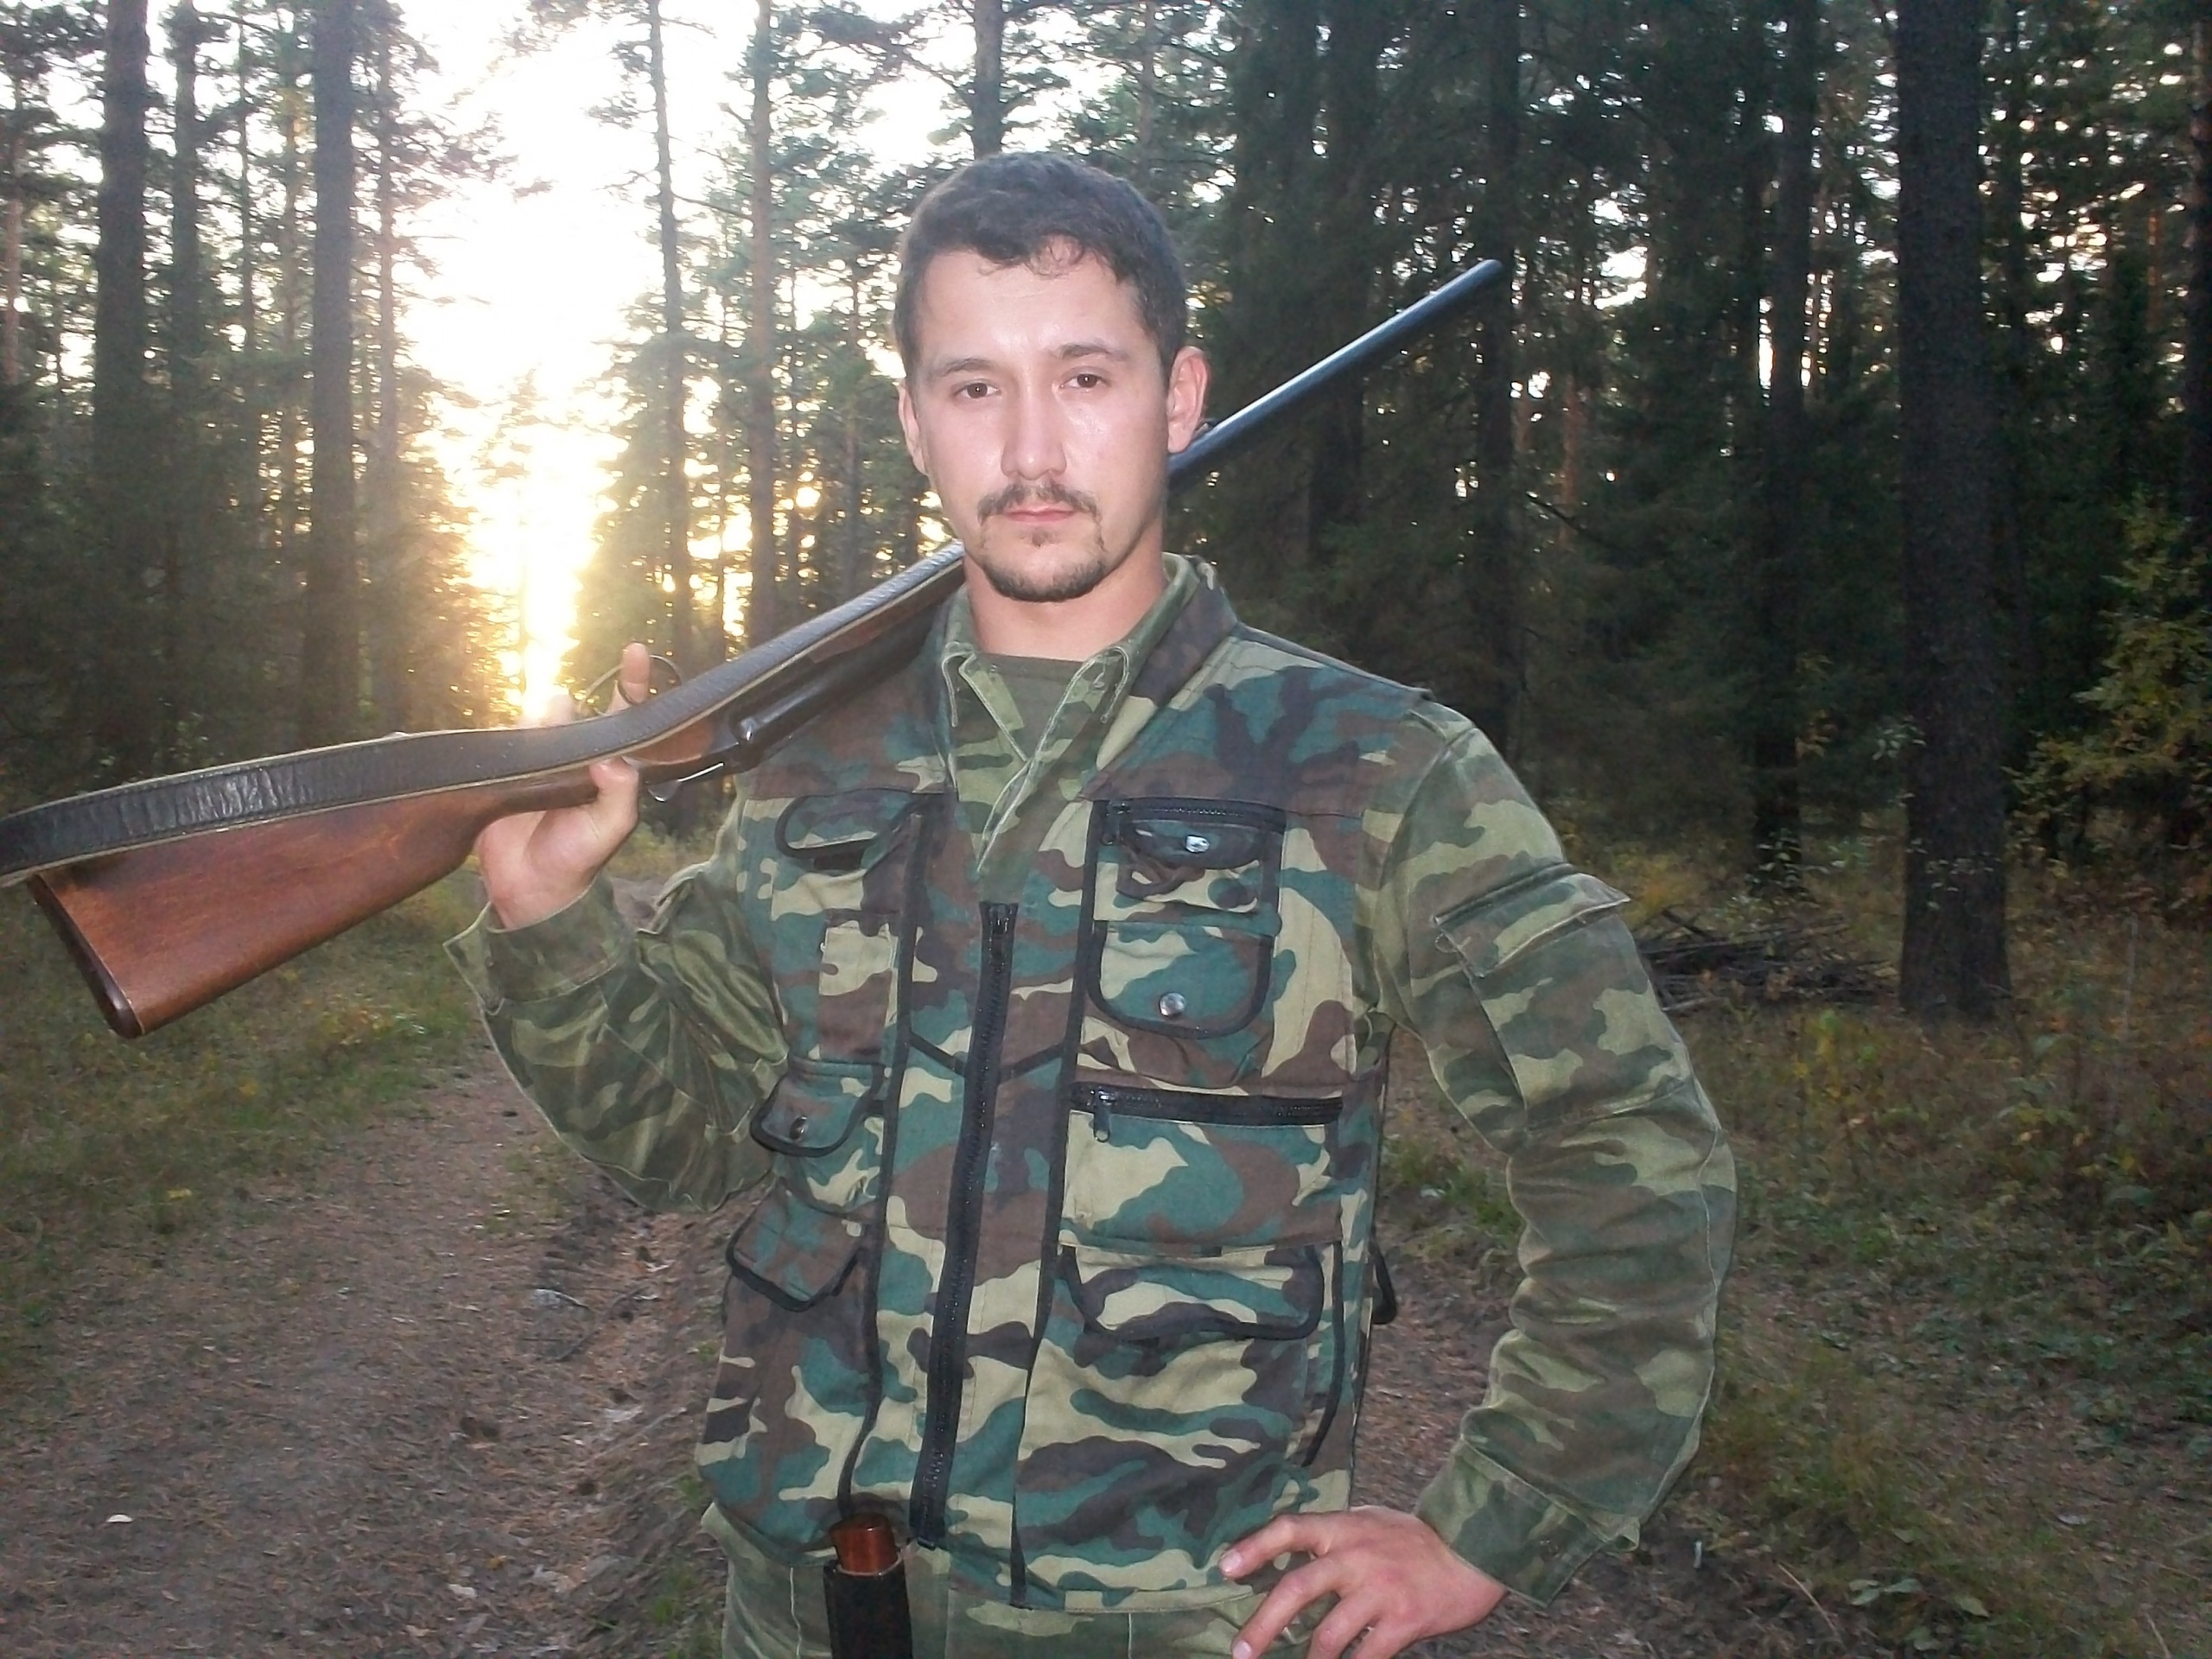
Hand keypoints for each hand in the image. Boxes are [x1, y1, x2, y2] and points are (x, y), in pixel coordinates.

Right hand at [474, 642, 648, 929]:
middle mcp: (578, 756)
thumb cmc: (577, 858)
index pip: (625, 716)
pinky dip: (508, 734)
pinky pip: (507, 735)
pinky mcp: (508, 767)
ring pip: (538, 716)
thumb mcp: (609, 829)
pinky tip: (508, 752)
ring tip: (535, 757)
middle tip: (559, 730)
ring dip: (536, 724)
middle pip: (574, 709)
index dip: (632, 682)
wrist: (527, 888)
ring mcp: (542, 759)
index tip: (636, 651)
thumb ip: (620, 795)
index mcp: (611, 766)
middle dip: (566, 710)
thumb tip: (615, 761)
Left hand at [1222, 1507, 1506, 1658]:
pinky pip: (1368, 1656)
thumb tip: (1291, 1555)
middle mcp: (1356, 1556)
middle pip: (1297, 1588)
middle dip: (1263, 1624)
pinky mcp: (1404, 1620)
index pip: (1290, 1529)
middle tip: (1241, 1651)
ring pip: (1328, 1634)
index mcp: (1344, 1528)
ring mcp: (1379, 1590)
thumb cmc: (1415, 1538)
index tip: (1225, 1568)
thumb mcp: (1370, 1522)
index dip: (1255, 1547)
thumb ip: (1335, 1538)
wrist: (1473, 1548)